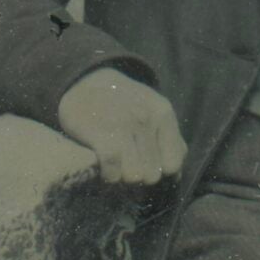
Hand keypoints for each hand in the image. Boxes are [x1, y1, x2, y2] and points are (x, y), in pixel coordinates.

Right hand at [58, 68, 186, 185]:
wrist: (82, 82)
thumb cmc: (122, 102)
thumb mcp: (152, 109)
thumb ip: (170, 138)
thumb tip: (177, 175)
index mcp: (163, 113)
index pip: (174, 164)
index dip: (160, 170)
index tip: (147, 165)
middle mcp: (146, 118)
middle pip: (153, 175)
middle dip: (140, 174)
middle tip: (127, 164)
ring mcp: (124, 126)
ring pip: (134, 177)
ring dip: (122, 176)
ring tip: (116, 165)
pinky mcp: (102, 135)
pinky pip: (113, 173)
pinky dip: (108, 175)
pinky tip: (104, 167)